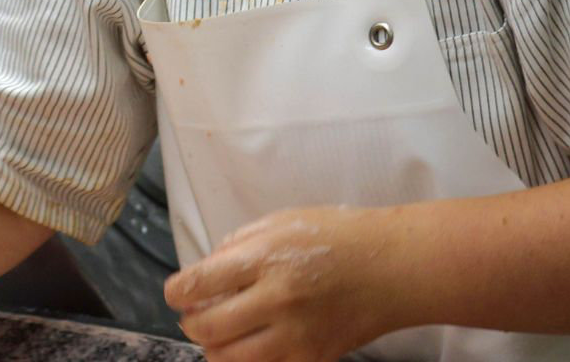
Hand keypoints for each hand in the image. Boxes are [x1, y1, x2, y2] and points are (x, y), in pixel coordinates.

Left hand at [164, 206, 405, 361]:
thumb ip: (237, 245)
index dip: (175, 292)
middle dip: (190, 323)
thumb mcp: (281, 222)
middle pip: (207, 328)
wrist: (394, 268)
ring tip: (220, 335)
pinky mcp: (314, 358)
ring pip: (229, 360)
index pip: (197, 284)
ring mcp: (296, 335)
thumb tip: (204, 273)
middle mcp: (277, 300)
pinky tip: (252, 346)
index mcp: (264, 258)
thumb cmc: (337, 236)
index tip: (176, 293)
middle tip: (195, 315)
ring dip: (214, 349)